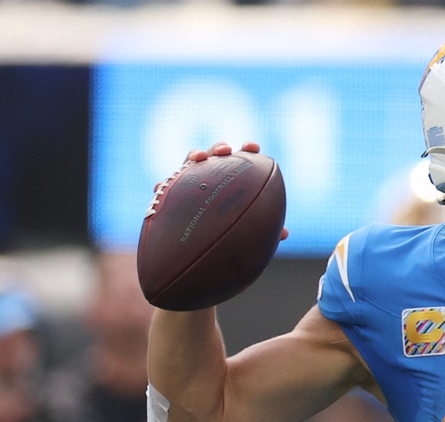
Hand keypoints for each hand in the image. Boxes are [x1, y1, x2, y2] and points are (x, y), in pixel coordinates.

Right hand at [158, 141, 288, 241]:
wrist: (200, 250)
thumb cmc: (229, 235)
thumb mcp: (246, 231)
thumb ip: (262, 229)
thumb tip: (284, 233)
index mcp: (229, 181)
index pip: (239, 161)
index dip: (246, 150)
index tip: (254, 147)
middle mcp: (209, 177)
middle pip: (214, 155)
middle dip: (219, 148)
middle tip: (226, 150)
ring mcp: (188, 183)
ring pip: (188, 164)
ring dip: (193, 156)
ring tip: (197, 159)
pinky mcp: (168, 196)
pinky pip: (163, 189)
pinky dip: (162, 185)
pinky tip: (160, 186)